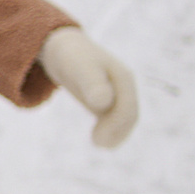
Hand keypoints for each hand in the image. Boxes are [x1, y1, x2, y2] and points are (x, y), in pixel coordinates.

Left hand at [39, 26, 137, 148]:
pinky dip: (111, 130)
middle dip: (116, 132)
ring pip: (124, 119)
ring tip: (99, 145)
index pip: (128, 108)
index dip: (116, 126)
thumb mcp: (80, 69)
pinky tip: (99, 141)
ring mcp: (118, 93)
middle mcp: (125, 86)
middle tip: (97, 144)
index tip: (97, 141)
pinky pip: (115, 118)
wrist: (65, 48)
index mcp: (124, 78)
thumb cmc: (73, 57)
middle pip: (129, 115)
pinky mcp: (108, 99)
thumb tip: (104, 103)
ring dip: (116, 134)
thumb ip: (92, 84)